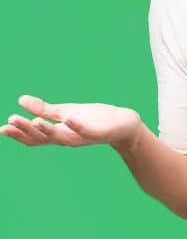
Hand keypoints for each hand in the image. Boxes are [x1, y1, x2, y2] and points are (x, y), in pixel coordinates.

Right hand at [0, 95, 141, 149]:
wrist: (123, 124)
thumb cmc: (93, 118)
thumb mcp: (66, 111)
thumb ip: (44, 109)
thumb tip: (20, 100)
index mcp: (58, 133)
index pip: (34, 137)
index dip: (18, 134)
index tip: (2, 127)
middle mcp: (67, 138)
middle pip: (43, 138)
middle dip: (26, 131)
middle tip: (10, 122)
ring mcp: (83, 136)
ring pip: (61, 136)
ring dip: (47, 130)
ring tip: (33, 121)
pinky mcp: (99, 133)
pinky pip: (86, 131)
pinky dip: (76, 125)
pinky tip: (68, 118)